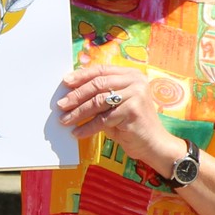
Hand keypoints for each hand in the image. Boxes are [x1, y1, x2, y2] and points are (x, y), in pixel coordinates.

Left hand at [56, 64, 174, 163]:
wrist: (154, 144)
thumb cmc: (130, 123)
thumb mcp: (116, 104)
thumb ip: (101, 93)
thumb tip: (70, 90)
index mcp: (131, 74)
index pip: (101, 70)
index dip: (81, 76)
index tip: (65, 82)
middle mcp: (136, 81)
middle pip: (98, 85)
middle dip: (76, 95)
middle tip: (61, 104)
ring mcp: (136, 95)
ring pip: (98, 102)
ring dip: (78, 112)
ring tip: (65, 120)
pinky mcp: (133, 111)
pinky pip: (103, 119)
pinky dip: (88, 127)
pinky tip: (77, 132)